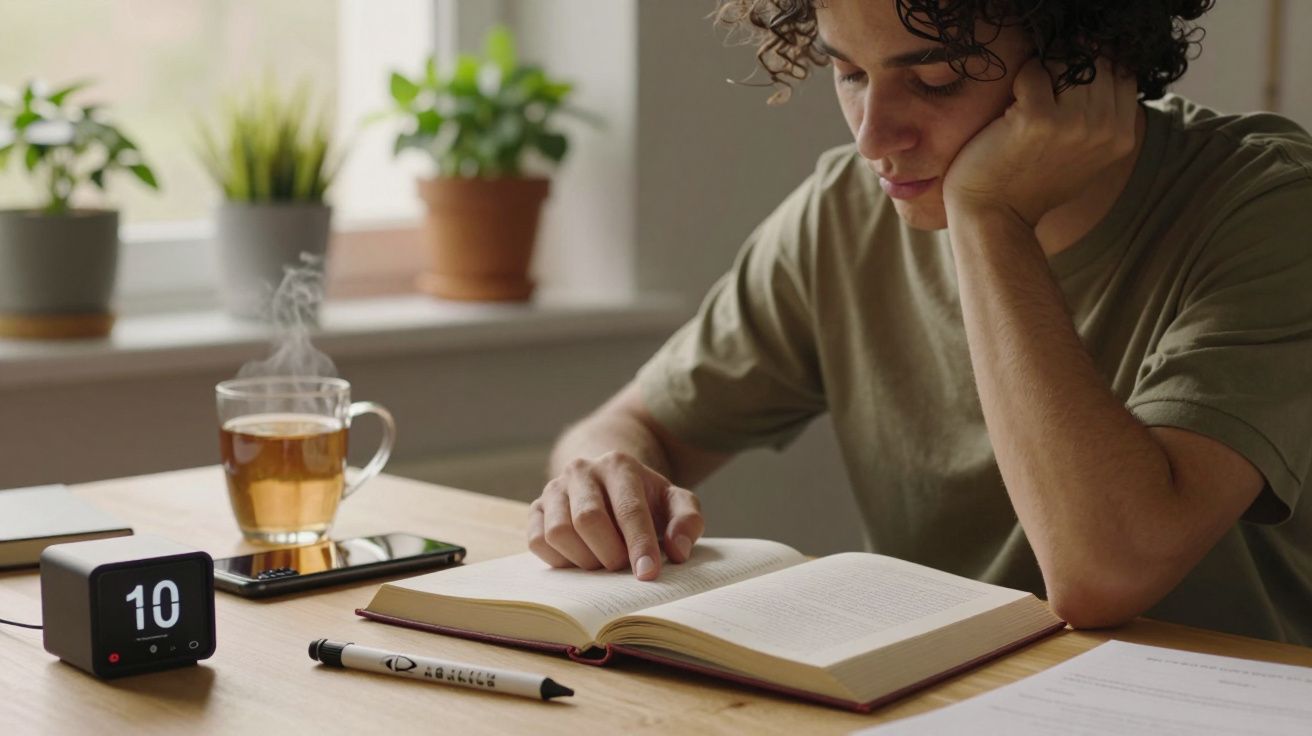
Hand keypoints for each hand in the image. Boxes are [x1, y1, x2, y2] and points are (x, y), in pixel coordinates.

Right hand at [527, 451, 704, 579]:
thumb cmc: (645, 499)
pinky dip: (560, 559)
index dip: (639, 544)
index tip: (648, 574)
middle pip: (588, 520)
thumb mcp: (675, 502)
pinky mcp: (536, 508)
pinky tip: (581, 558)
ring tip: (603, 561)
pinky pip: (537, 541)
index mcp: (619, 465)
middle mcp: (582, 470)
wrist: (608, 482)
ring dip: (584, 559)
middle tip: (624, 567)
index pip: (628, 508)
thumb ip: (687, 521)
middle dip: (610, 553)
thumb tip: (677, 551)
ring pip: (558, 532)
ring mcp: (554, 488)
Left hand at [943, 57, 1138, 225]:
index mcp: (1122, 135)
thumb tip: (1109, 65)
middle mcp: (1105, 128)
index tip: (1067, 78)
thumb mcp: (1087, 155)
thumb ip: (1104, 118)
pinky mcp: (1036, 118)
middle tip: (1042, 85)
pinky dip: (1021, 79)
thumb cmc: (1033, 182)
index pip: (1123, 69)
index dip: (1094, 64)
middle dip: (1067, 61)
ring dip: (1044, 68)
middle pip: (1096, 60)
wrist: (995, 215)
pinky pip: (1033, 71)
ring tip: (1028, 97)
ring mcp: (1073, 123)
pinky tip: (1012, 105)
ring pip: (1066, 60)